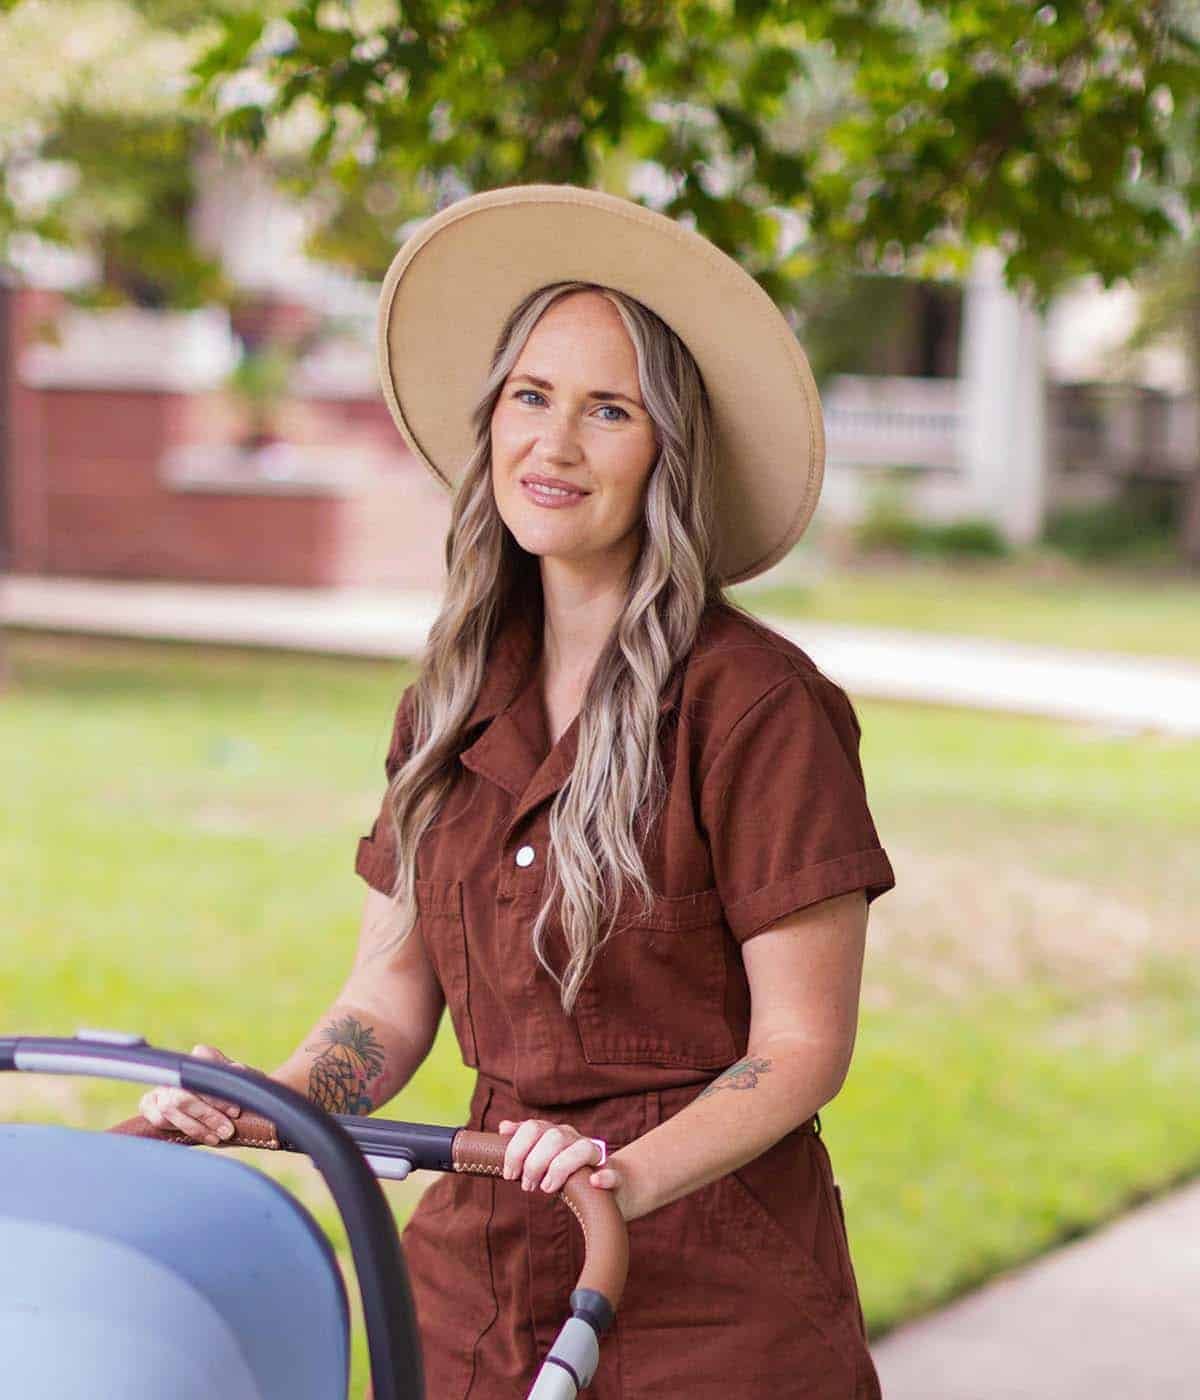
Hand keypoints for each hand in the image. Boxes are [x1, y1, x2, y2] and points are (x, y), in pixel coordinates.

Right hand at [139, 1044, 247, 1145]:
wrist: (225, 1101)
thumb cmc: (237, 1088)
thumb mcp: (246, 1080)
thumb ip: (242, 1075)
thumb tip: (237, 1071)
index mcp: (202, 1055)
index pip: (202, 1070)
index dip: (217, 1094)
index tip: (235, 1111)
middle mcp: (178, 1069)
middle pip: (184, 1095)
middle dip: (207, 1116)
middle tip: (228, 1130)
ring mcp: (162, 1086)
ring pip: (170, 1109)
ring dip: (195, 1127)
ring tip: (218, 1137)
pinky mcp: (149, 1102)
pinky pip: (156, 1118)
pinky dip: (175, 1128)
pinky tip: (195, 1136)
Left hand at [498, 1118, 633, 1216]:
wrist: (608, 1188)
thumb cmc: (567, 1174)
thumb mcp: (543, 1157)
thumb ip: (524, 1143)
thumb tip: (503, 1127)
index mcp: (556, 1133)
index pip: (533, 1127)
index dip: (517, 1149)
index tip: (509, 1174)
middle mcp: (575, 1139)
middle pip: (554, 1137)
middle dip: (535, 1163)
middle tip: (527, 1186)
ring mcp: (597, 1156)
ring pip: (582, 1150)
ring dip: (560, 1169)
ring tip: (547, 1188)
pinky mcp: (615, 1177)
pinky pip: (613, 1173)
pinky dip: (604, 1176)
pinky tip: (594, 1181)